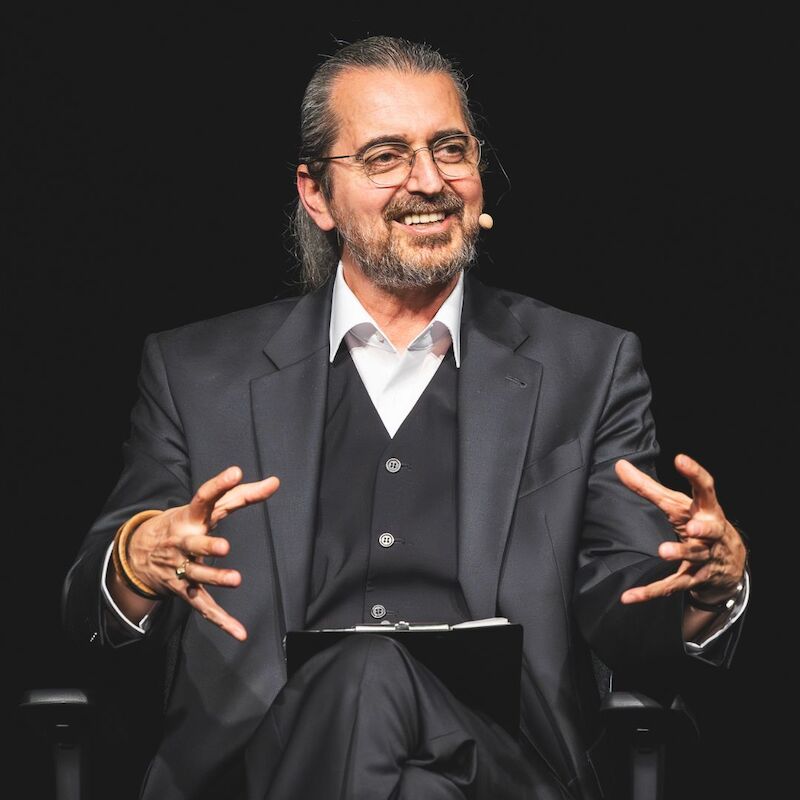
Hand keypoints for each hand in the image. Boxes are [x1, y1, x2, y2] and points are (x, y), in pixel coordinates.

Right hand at [126, 466, 279, 639]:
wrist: (139, 553)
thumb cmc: (185, 524)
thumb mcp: (206, 508)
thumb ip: (242, 495)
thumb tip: (276, 482)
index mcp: (190, 518)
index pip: (204, 498)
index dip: (218, 484)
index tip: (235, 472)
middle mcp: (183, 542)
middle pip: (193, 545)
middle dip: (206, 546)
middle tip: (223, 547)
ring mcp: (181, 568)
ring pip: (197, 576)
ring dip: (215, 579)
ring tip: (235, 579)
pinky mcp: (185, 590)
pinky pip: (203, 607)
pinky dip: (222, 621)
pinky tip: (240, 632)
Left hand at [614, 454, 746, 605]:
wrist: (729, 561)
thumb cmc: (697, 521)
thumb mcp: (676, 503)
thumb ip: (647, 486)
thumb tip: (619, 465)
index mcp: (706, 509)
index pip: (705, 488)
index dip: (694, 473)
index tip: (680, 459)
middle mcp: (710, 533)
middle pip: (710, 530)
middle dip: (704, 528)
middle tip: (694, 525)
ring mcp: (705, 557)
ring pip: (694, 556)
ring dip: (679, 553)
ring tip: (663, 551)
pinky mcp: (693, 578)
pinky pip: (671, 586)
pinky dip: (650, 592)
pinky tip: (629, 596)